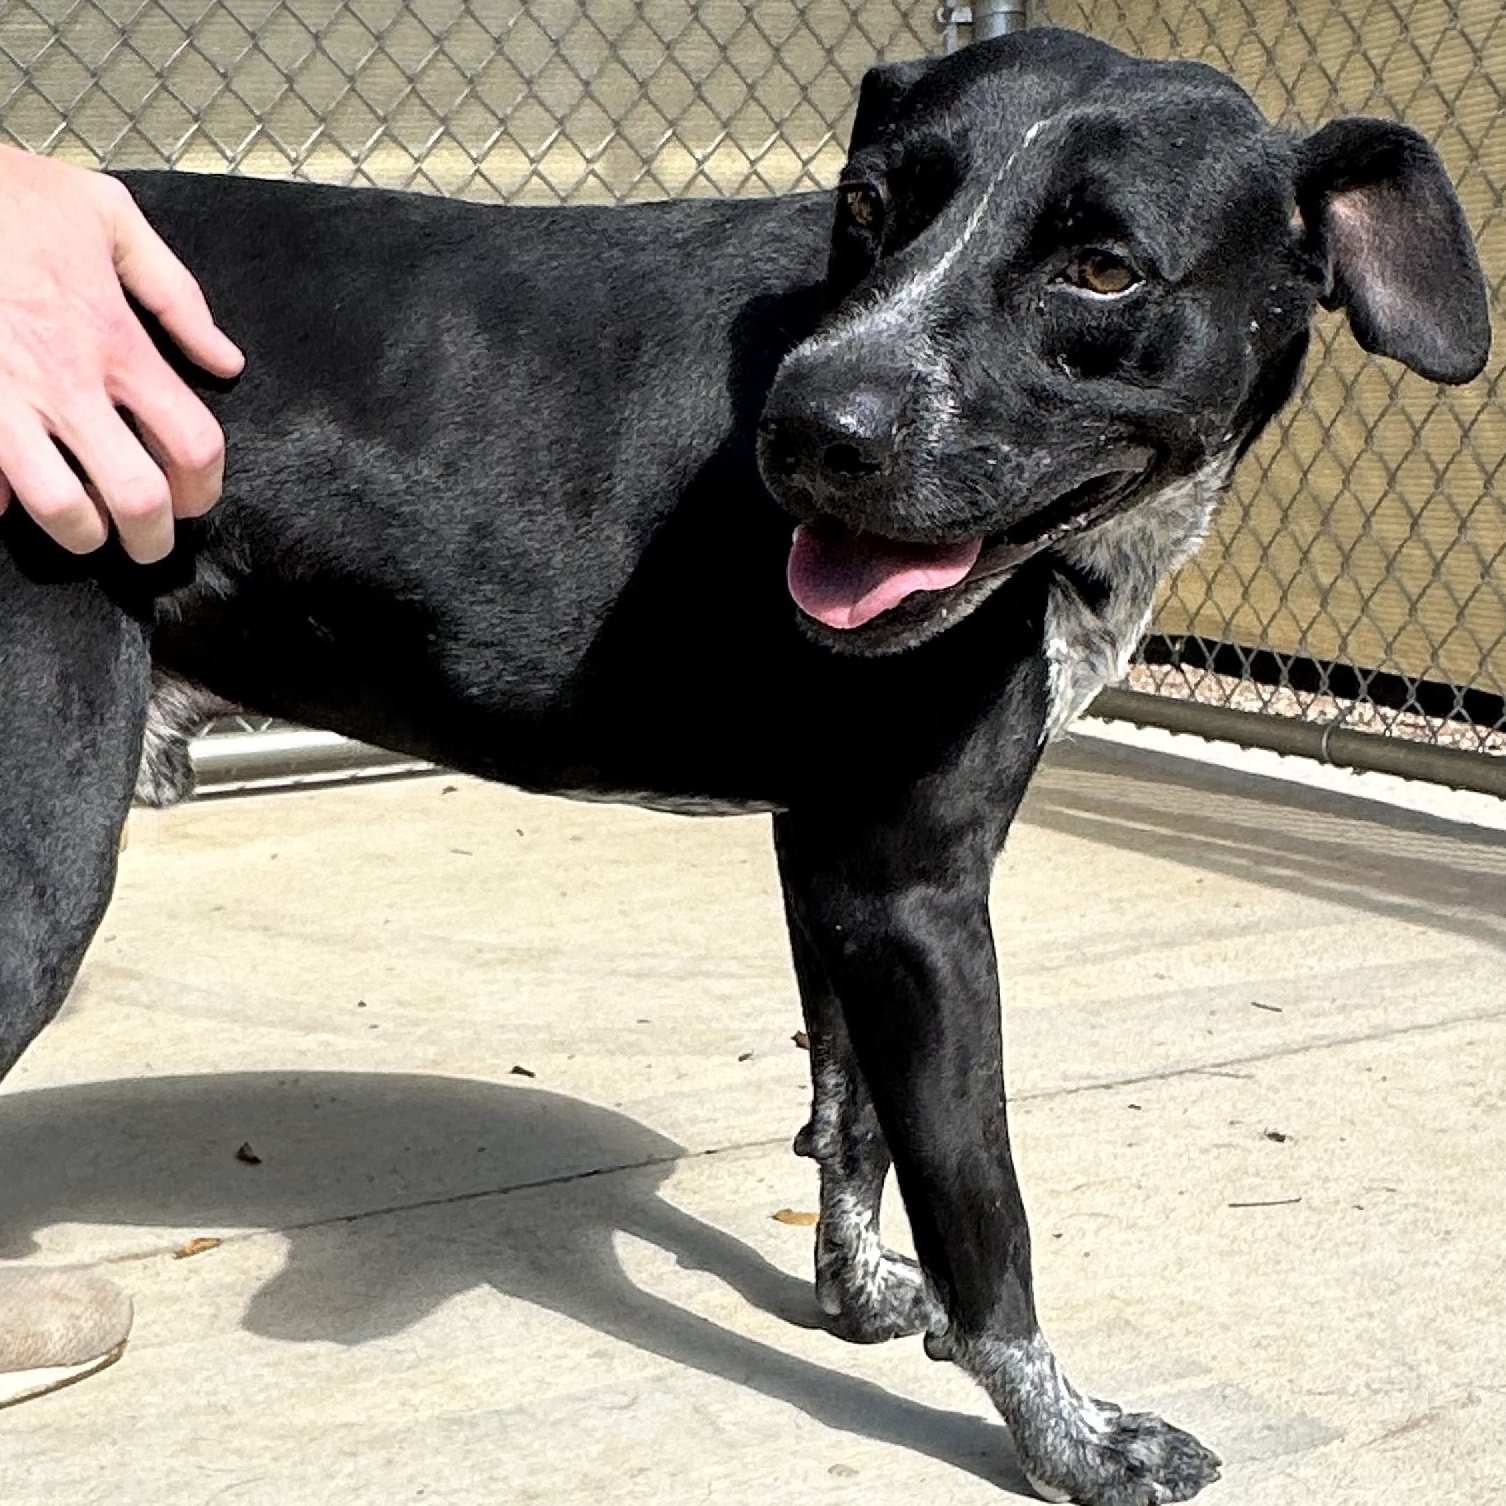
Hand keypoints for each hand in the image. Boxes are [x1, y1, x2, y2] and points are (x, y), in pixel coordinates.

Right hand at [0, 147, 244, 562]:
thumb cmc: (12, 193)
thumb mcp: (109, 218)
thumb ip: (176, 294)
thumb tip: (224, 360)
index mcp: (117, 341)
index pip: (192, 445)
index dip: (204, 489)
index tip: (195, 500)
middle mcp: (67, 381)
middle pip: (135, 497)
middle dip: (150, 537)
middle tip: (147, 541)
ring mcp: (5, 396)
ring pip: (57, 506)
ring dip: (79, 532)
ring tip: (87, 529)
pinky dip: (0, 500)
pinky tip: (13, 494)